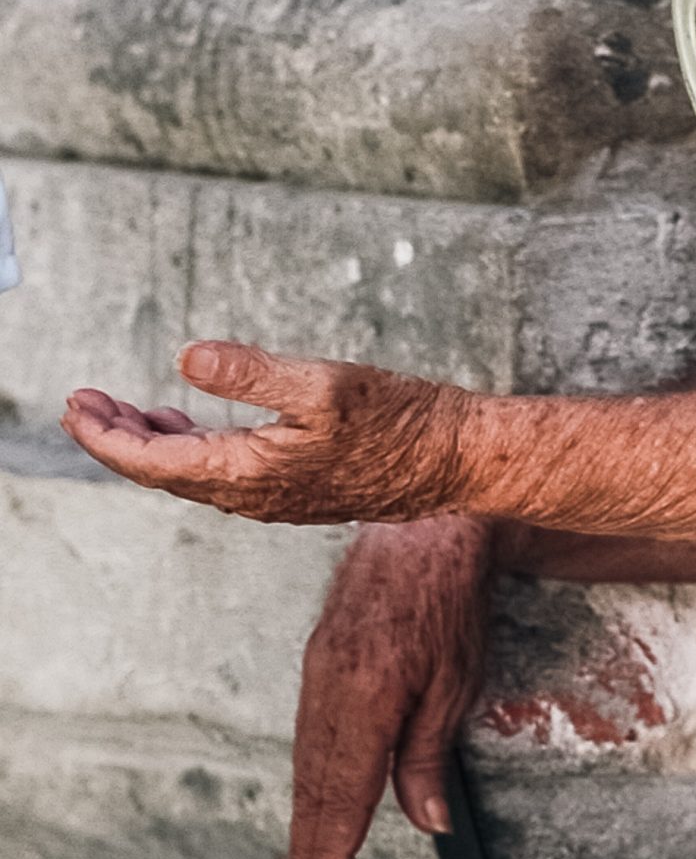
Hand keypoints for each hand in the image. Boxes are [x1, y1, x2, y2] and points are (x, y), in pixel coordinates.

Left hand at [60, 341, 468, 523]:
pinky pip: (229, 476)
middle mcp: (258, 496)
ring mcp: (281, 498)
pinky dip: (198, 448)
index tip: (75, 403)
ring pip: (197, 475)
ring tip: (130, 411)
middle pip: (166, 472)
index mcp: (251, 473)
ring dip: (158, 442)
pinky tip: (199, 425)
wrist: (458, 459)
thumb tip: (186, 360)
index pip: (153, 461)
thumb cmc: (402, 421)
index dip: (106, 434)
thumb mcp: (325, 384)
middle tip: (84, 402)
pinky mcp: (303, 490)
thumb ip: (251, 373)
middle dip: (119, 437)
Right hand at [288, 515, 493, 858]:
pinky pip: (307, 727)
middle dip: (310, 847)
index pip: (346, 792)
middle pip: (314, 786)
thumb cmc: (449, 600)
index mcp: (369, 697)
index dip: (335, 848)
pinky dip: (307, 771)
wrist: (424, 527)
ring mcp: (318, 669)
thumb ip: (429, 755)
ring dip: (305, 816)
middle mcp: (331, 688)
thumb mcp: (455, 683)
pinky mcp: (318, 655)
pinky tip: (313, 794)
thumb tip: (426, 820)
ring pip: (305, 760)